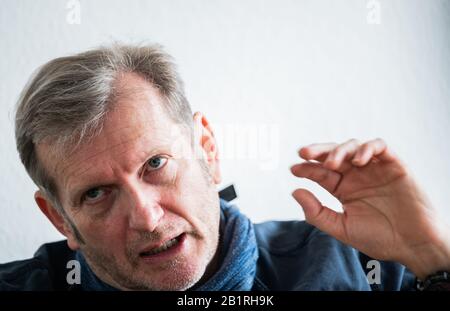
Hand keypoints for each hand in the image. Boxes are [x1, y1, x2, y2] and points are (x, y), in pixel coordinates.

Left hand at [290, 138, 449, 278]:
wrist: (414, 245)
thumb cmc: (379, 238)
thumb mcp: (342, 228)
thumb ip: (317, 212)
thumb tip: (294, 191)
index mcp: (343, 189)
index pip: (321, 173)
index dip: (307, 168)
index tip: (294, 169)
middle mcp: (356, 176)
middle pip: (334, 154)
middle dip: (318, 151)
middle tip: (304, 153)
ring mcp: (374, 169)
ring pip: (353, 147)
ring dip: (341, 150)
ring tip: (333, 163)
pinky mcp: (394, 165)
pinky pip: (379, 147)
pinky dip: (368, 148)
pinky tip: (359, 160)